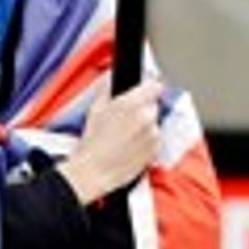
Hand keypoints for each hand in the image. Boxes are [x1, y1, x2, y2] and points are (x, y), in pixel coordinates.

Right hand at [56, 81, 163, 204]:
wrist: (93, 172)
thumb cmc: (92, 144)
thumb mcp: (95, 109)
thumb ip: (107, 87)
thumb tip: (112, 76)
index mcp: (132, 104)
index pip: (155, 85)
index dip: (147, 88)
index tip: (143, 91)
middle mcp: (146, 118)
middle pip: (154, 105)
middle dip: (143, 109)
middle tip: (126, 119)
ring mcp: (153, 135)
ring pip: (154, 123)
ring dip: (145, 126)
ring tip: (126, 136)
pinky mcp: (156, 150)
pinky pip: (156, 140)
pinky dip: (147, 141)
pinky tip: (130, 146)